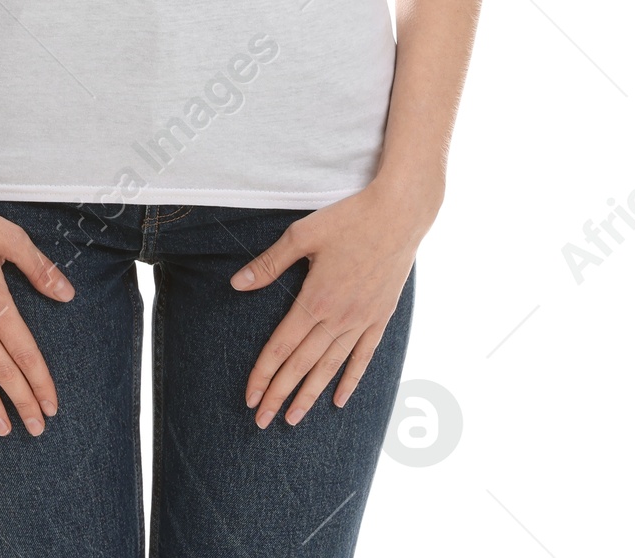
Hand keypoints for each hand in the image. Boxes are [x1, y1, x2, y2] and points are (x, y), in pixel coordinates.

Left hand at [230, 172, 442, 427]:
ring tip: (293, 419)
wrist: (398, 213)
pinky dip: (350, 380)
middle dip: (279, 394)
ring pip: (330, 367)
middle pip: (302, 365)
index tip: (250, 397)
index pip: (281, 346)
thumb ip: (269, 264)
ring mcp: (362, 320)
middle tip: (261, 422)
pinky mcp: (380, 317)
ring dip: (309, 395)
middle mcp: (339, 317)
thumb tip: (236, 284)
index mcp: (316, 299)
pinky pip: (363, 357)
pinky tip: (339, 399)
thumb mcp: (302, 235)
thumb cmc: (349, 218)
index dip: (263, 374)